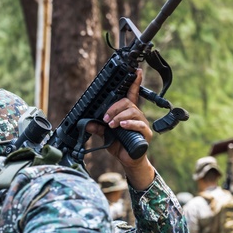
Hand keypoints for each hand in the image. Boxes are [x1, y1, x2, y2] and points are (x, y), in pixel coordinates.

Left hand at [86, 70, 155, 189]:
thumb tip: (86, 124)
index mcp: (128, 113)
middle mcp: (137, 116)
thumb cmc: (119, 145)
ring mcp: (142, 123)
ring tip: (111, 125)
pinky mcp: (146, 133)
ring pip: (132, 112)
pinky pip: (139, 124)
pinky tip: (122, 126)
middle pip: (128, 102)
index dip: (135, 83)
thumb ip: (98, 128)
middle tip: (105, 118)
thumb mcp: (105, 135)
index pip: (132, 94)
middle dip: (114, 108)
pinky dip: (129, 124)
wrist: (127, 160)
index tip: (136, 71)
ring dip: (119, 117)